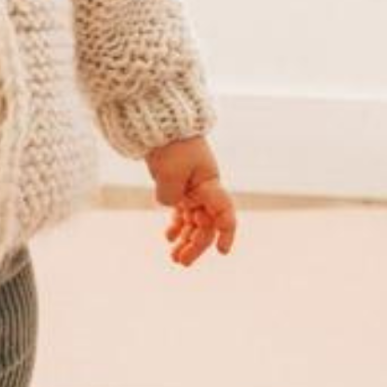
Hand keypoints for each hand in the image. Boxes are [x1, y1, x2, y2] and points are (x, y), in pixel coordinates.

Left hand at [144, 134, 237, 267]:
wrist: (161, 125)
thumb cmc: (170, 145)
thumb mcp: (169, 173)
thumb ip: (171, 196)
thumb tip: (172, 205)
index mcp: (210, 185)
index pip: (224, 214)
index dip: (226, 234)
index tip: (222, 252)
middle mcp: (205, 190)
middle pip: (206, 224)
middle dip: (196, 245)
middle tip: (181, 262)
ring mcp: (192, 189)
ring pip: (194, 222)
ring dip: (186, 240)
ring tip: (175, 258)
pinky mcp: (179, 186)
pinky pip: (182, 212)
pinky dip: (177, 225)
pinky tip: (169, 237)